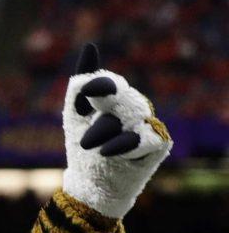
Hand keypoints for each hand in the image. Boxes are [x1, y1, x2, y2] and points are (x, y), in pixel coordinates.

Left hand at [61, 43, 171, 219]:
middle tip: (89, 96)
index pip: (111, 85)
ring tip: (86, 144)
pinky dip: (125, 144)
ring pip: (131, 117)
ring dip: (105, 130)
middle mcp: (134, 110)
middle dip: (106, 96)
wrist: (90, 185)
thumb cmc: (82, 150)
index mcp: (114, 101)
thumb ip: (79, 87)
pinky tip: (107, 151)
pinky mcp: (158, 145)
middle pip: (124, 96)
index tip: (86, 88)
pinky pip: (146, 138)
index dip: (101, 83)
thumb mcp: (75, 116)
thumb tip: (91, 47)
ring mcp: (147, 126)